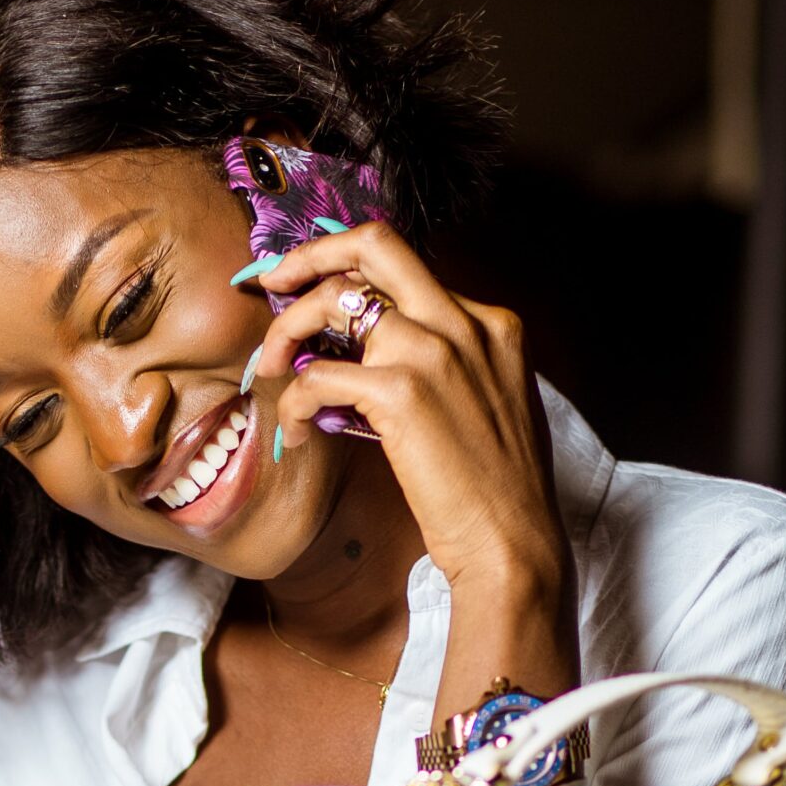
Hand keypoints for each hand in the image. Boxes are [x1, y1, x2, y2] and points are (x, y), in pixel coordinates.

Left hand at [254, 226, 564, 598]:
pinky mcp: (402, 393)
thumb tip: (365, 355)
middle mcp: (465, 322)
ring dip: (286, 330)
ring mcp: (435, 351)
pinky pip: (318, 374)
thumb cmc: (493, 490)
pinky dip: (293, 401)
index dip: (350, 273)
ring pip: (334, 300)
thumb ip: (441, 366)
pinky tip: (295, 433)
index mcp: (490, 323)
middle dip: (311, 254)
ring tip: (271, 370)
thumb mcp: (482, 404)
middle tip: (272, 281)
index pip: (406, 268)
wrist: (513, 542)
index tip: (311, 288)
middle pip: (376, 243)